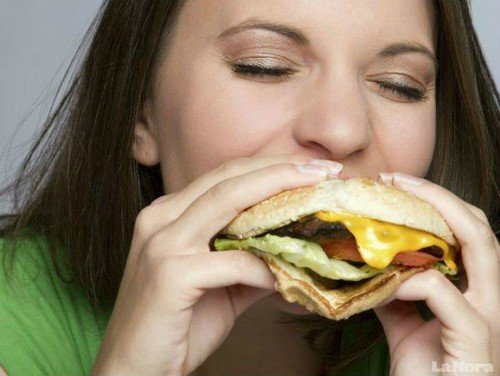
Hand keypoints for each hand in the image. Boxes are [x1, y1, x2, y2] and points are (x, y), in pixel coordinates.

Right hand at [91, 154, 342, 375]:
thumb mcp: (219, 286)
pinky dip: (263, 265)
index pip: (225, 176)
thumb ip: (249, 261)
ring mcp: (162, 242)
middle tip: (327, 170)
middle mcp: (161, 217)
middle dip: (282, 169)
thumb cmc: (176, 325)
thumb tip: (294, 250)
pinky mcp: (169, 274)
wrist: (132, 369)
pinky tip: (286, 275)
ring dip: (279, 194)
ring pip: (228, 201)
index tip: (313, 168)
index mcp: (169, 213)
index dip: (270, 167)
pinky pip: (230, 261)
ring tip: (318, 195)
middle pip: (229, 178)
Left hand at [374, 173, 498, 375]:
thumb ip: (395, 294)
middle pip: (479, 228)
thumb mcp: (404, 325)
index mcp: (476, 292)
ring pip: (481, 249)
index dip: (437, 202)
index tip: (394, 184)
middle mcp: (490, 300)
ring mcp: (488, 320)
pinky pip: (446, 296)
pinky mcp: (475, 342)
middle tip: (393, 180)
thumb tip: (371, 266)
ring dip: (436, 219)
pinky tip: (388, 281)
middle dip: (439, 196)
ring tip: (393, 206)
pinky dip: (414, 281)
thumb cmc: (425, 372)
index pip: (469, 232)